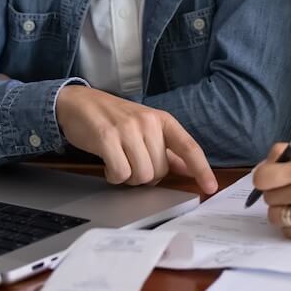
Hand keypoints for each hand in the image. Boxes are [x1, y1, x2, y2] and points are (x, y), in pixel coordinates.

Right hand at [55, 85, 216, 192]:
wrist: (80, 103)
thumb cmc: (115, 119)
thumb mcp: (146, 129)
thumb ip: (168, 150)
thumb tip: (190, 170)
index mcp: (163, 120)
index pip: (189, 147)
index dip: (201, 169)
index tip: (211, 187)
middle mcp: (148, 122)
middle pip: (160, 170)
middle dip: (146, 176)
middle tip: (132, 163)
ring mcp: (128, 129)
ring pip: (142, 175)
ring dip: (129, 178)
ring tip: (120, 162)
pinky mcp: (107, 138)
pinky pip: (121, 174)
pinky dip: (114, 177)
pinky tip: (108, 165)